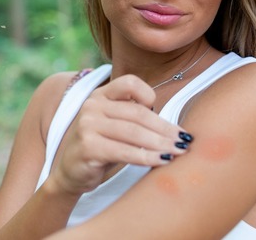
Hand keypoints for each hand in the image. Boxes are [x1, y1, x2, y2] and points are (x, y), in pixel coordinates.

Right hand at [47, 74, 191, 195]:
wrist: (71, 172)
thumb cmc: (102, 147)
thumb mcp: (115, 125)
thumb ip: (135, 117)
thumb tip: (175, 128)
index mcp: (101, 95)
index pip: (129, 83)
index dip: (149, 95)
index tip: (163, 116)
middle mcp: (92, 105)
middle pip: (137, 113)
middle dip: (165, 129)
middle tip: (184, 140)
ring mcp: (87, 125)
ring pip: (134, 132)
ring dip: (160, 144)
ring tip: (178, 151)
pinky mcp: (88, 147)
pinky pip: (124, 151)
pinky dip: (147, 157)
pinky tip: (161, 161)